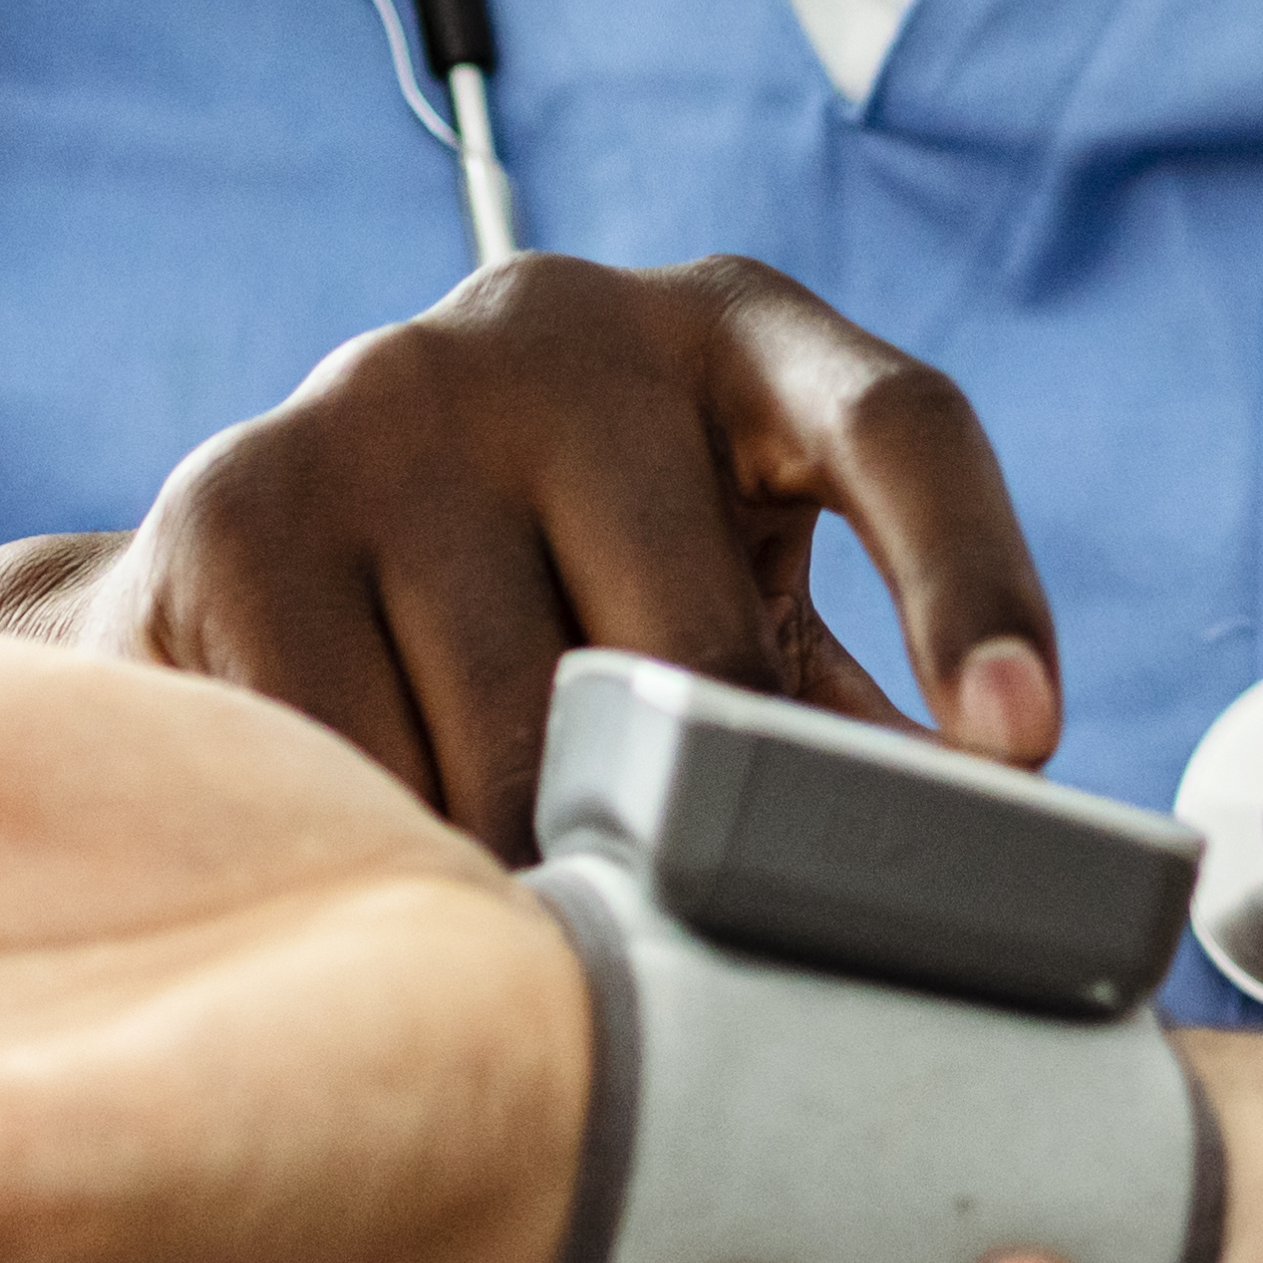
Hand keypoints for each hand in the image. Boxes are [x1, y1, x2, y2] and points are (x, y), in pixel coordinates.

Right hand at [0, 253, 1059, 839]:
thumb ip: (840, 709)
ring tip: (527, 910)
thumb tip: (991, 884)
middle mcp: (566, 325)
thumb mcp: (715, 605)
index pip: (901, 427)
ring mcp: (391, 395)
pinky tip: (399, 868)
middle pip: (699, 644)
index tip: (1020, 746)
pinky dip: (398, 850)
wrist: (242, 578)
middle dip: (695, 822)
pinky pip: (361, 753)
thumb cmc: (552, 606)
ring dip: (536, 862)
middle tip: (683, 937)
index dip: (972, 582)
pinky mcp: (243, 499)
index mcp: (738, 334)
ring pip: (525, 730)